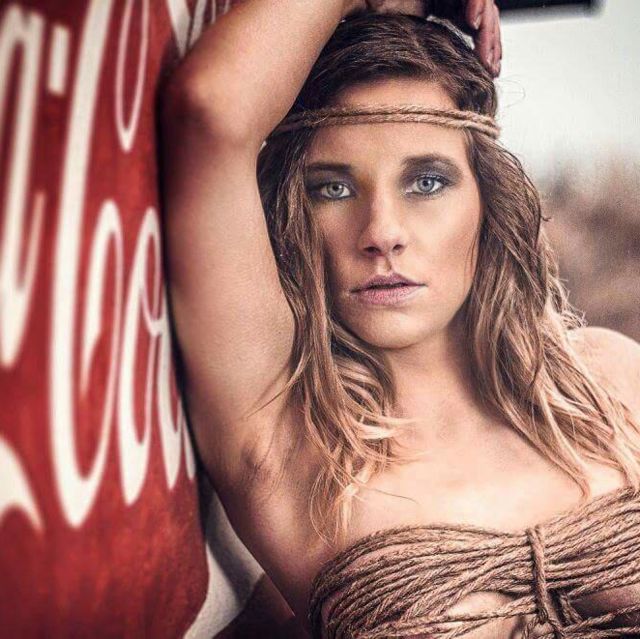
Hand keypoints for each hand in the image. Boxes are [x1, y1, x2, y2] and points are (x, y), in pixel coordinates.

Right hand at [361, 0, 501, 76]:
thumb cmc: (371, 17)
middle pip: (480, 14)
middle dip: (490, 42)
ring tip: (486, 54)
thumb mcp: (409, 40)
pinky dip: (476, 4)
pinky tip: (474, 24)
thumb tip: (443, 86)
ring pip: (480, 3)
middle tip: (492, 67)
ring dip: (487, 29)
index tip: (489, 68)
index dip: (483, 45)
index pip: (471, 23)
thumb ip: (429, 51)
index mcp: (440, 4)